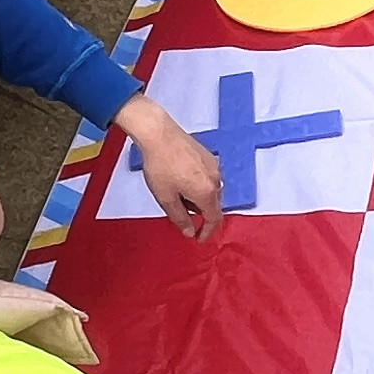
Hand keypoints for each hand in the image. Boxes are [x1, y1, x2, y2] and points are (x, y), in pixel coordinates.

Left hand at [116, 99, 224, 241]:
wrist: (158, 134)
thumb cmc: (160, 165)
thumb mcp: (166, 199)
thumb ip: (180, 218)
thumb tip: (189, 231)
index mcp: (207, 193)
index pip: (214, 219)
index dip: (207, 232)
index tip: (199, 238)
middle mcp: (215, 180)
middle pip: (213, 205)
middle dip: (199, 213)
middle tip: (180, 211)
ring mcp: (214, 166)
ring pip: (210, 190)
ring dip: (198, 198)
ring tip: (176, 192)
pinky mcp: (208, 156)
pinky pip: (208, 177)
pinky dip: (198, 184)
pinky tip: (181, 178)